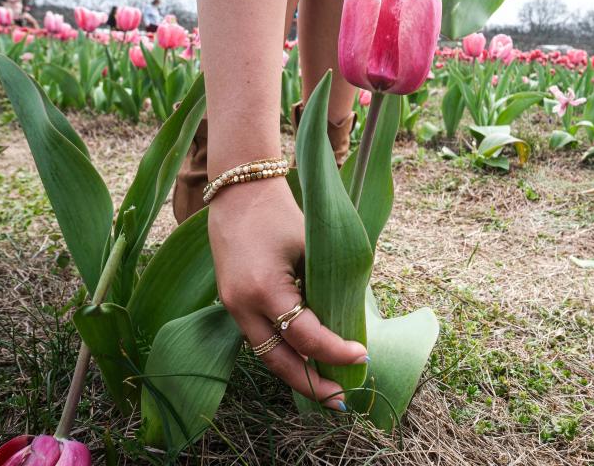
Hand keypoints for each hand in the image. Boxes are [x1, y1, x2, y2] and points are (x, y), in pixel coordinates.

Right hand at [208, 176, 366, 409]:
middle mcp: (243, 306)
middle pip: (279, 362)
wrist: (239, 193)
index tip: (362, 356)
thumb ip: (327, 284)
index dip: (336, 352)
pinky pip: (258, 339)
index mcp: (265, 289)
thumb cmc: (281, 214)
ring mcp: (232, 307)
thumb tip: (351, 320)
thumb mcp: (312, 247)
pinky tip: (304, 362)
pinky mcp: (231, 304)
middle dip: (311, 385)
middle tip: (342, 400)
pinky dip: (282, 353)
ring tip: (325, 389)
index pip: (306, 337)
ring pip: (266, 356)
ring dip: (296, 375)